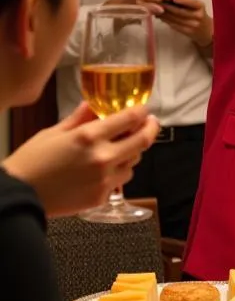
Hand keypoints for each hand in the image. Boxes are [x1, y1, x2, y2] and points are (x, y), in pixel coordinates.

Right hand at [2, 103, 159, 215]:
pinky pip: (121, 179)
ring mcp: (104, 178)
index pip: (130, 118)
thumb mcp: (52, 133)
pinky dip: (117, 171)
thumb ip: (79, 118)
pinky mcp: (102, 196)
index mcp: (88, 137)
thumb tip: (93, 104)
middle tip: (149, 124)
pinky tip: (103, 169)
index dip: (142, 111)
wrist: (19, 196)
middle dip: (150, 129)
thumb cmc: (30, 163)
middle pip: (143, 140)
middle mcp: (102, 157)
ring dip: (131, 152)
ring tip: (119, 148)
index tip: (144, 109)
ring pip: (134, 161)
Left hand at [160, 0, 213, 46]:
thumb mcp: (196, 4)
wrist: (205, 29)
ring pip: (175, 18)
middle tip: (157, 1)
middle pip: (180, 11)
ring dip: (163, 13)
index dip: (183, 0)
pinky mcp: (186, 32)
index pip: (192, 2)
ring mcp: (192, 25)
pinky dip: (165, 19)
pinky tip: (159, 16)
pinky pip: (173, 25)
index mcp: (200, 6)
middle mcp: (198, 16)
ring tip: (155, 8)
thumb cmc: (198, 12)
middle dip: (167, 6)